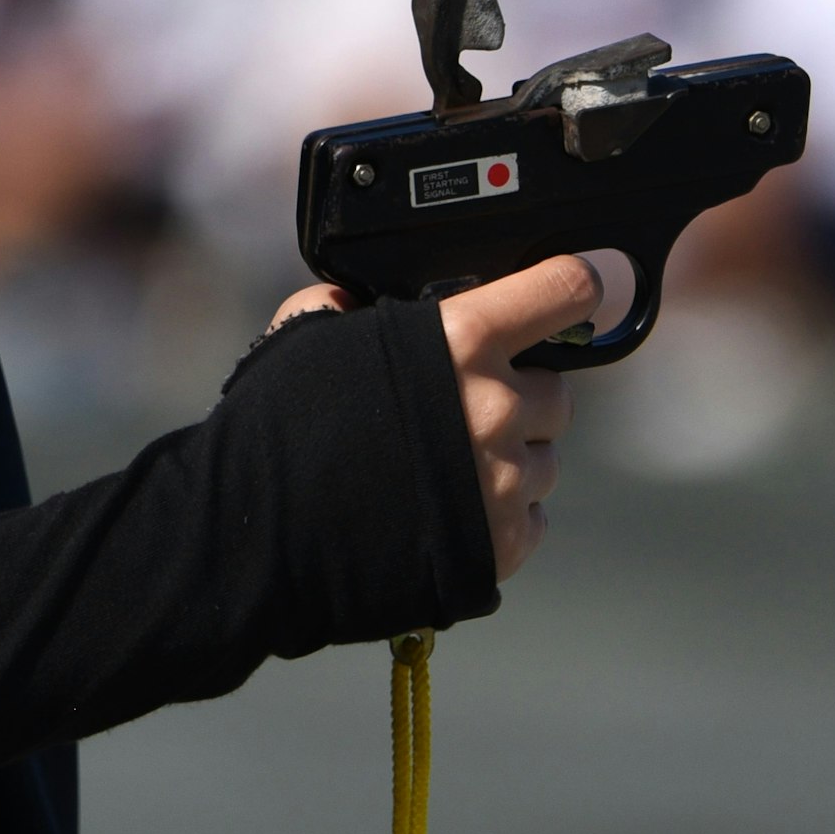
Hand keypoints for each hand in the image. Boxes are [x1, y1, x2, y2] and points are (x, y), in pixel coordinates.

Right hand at [267, 250, 601, 582]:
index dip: (572, 288)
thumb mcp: (305, 338)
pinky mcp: (501, 545)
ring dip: (510, 462)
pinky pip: (531, 521)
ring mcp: (504, 480)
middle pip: (556, 393)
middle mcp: (496, 406)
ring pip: (545, 462)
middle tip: (467, 413)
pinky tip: (451, 514)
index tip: (573, 292)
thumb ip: (340, 306)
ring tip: (448, 473)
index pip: (564, 290)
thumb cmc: (278, 429)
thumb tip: (347, 299)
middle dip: (521, 399)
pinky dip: (502, 517)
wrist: (260, 535)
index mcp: (462, 340)